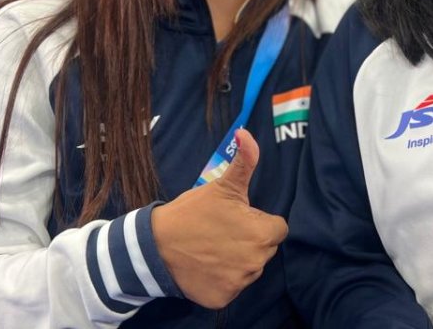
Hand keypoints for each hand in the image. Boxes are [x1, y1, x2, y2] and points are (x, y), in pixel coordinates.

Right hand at [151, 129, 287, 308]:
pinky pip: (232, 287)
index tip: (238, 219)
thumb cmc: (192, 212)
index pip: (277, 229)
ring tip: (213, 248)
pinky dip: (222, 280)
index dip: (258, 222)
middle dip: (250, 241)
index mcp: (262, 234)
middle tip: (223, 232)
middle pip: (265, 250)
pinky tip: (206, 266)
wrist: (155, 245)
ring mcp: (239, 283)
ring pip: (249, 269)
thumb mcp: (222, 185)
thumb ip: (245, 161)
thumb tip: (247, 133)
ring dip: (237, 261)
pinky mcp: (223, 299)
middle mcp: (256, 262)